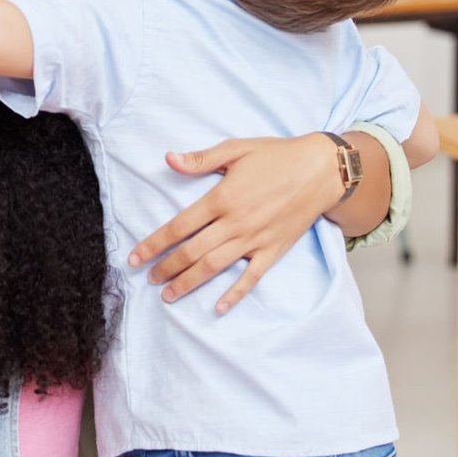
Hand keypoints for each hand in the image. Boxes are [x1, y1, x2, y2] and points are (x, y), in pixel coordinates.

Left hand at [128, 133, 343, 314]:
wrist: (322, 169)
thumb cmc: (276, 155)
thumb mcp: (236, 149)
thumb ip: (201, 159)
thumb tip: (169, 159)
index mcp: (221, 198)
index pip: (179, 226)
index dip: (155, 244)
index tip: (135, 257)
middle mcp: (235, 223)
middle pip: (192, 252)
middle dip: (166, 268)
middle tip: (148, 279)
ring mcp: (255, 240)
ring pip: (214, 267)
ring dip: (189, 283)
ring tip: (168, 294)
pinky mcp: (274, 251)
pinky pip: (251, 278)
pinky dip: (234, 294)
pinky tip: (218, 307)